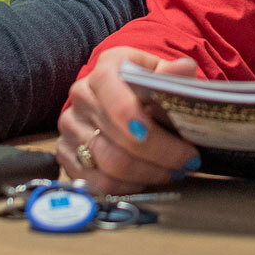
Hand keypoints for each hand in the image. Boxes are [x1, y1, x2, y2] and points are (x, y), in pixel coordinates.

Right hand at [57, 46, 202, 192]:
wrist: (114, 95)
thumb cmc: (141, 84)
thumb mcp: (158, 73)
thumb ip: (172, 74)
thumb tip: (185, 68)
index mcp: (105, 70)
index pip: (118, 102)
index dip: (141, 124)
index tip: (175, 141)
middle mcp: (82, 96)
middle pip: (120, 140)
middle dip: (161, 155)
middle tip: (188, 161)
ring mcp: (70, 126)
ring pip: (110, 165)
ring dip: (149, 173)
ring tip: (174, 171)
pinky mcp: (65, 153)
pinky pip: (97, 182)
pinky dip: (128, 186)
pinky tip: (147, 179)